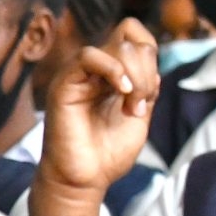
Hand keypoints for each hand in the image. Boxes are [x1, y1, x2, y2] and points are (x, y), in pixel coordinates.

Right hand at [36, 20, 161, 195]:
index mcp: (112, 74)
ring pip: (118, 47)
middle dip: (147, 73)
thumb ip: (147, 83)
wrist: (85, 179)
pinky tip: (122, 92)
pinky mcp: (64, 83)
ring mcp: (79, 75)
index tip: (150, 93)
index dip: (151, 56)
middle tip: (139, 106)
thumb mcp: (141, 113)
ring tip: (132, 108)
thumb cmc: (108, 153)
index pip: (136, 36)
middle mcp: (94, 70)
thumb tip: (150, 57)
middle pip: (132, 40)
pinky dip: (114, 70)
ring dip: (137, 78)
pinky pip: (89, 55)